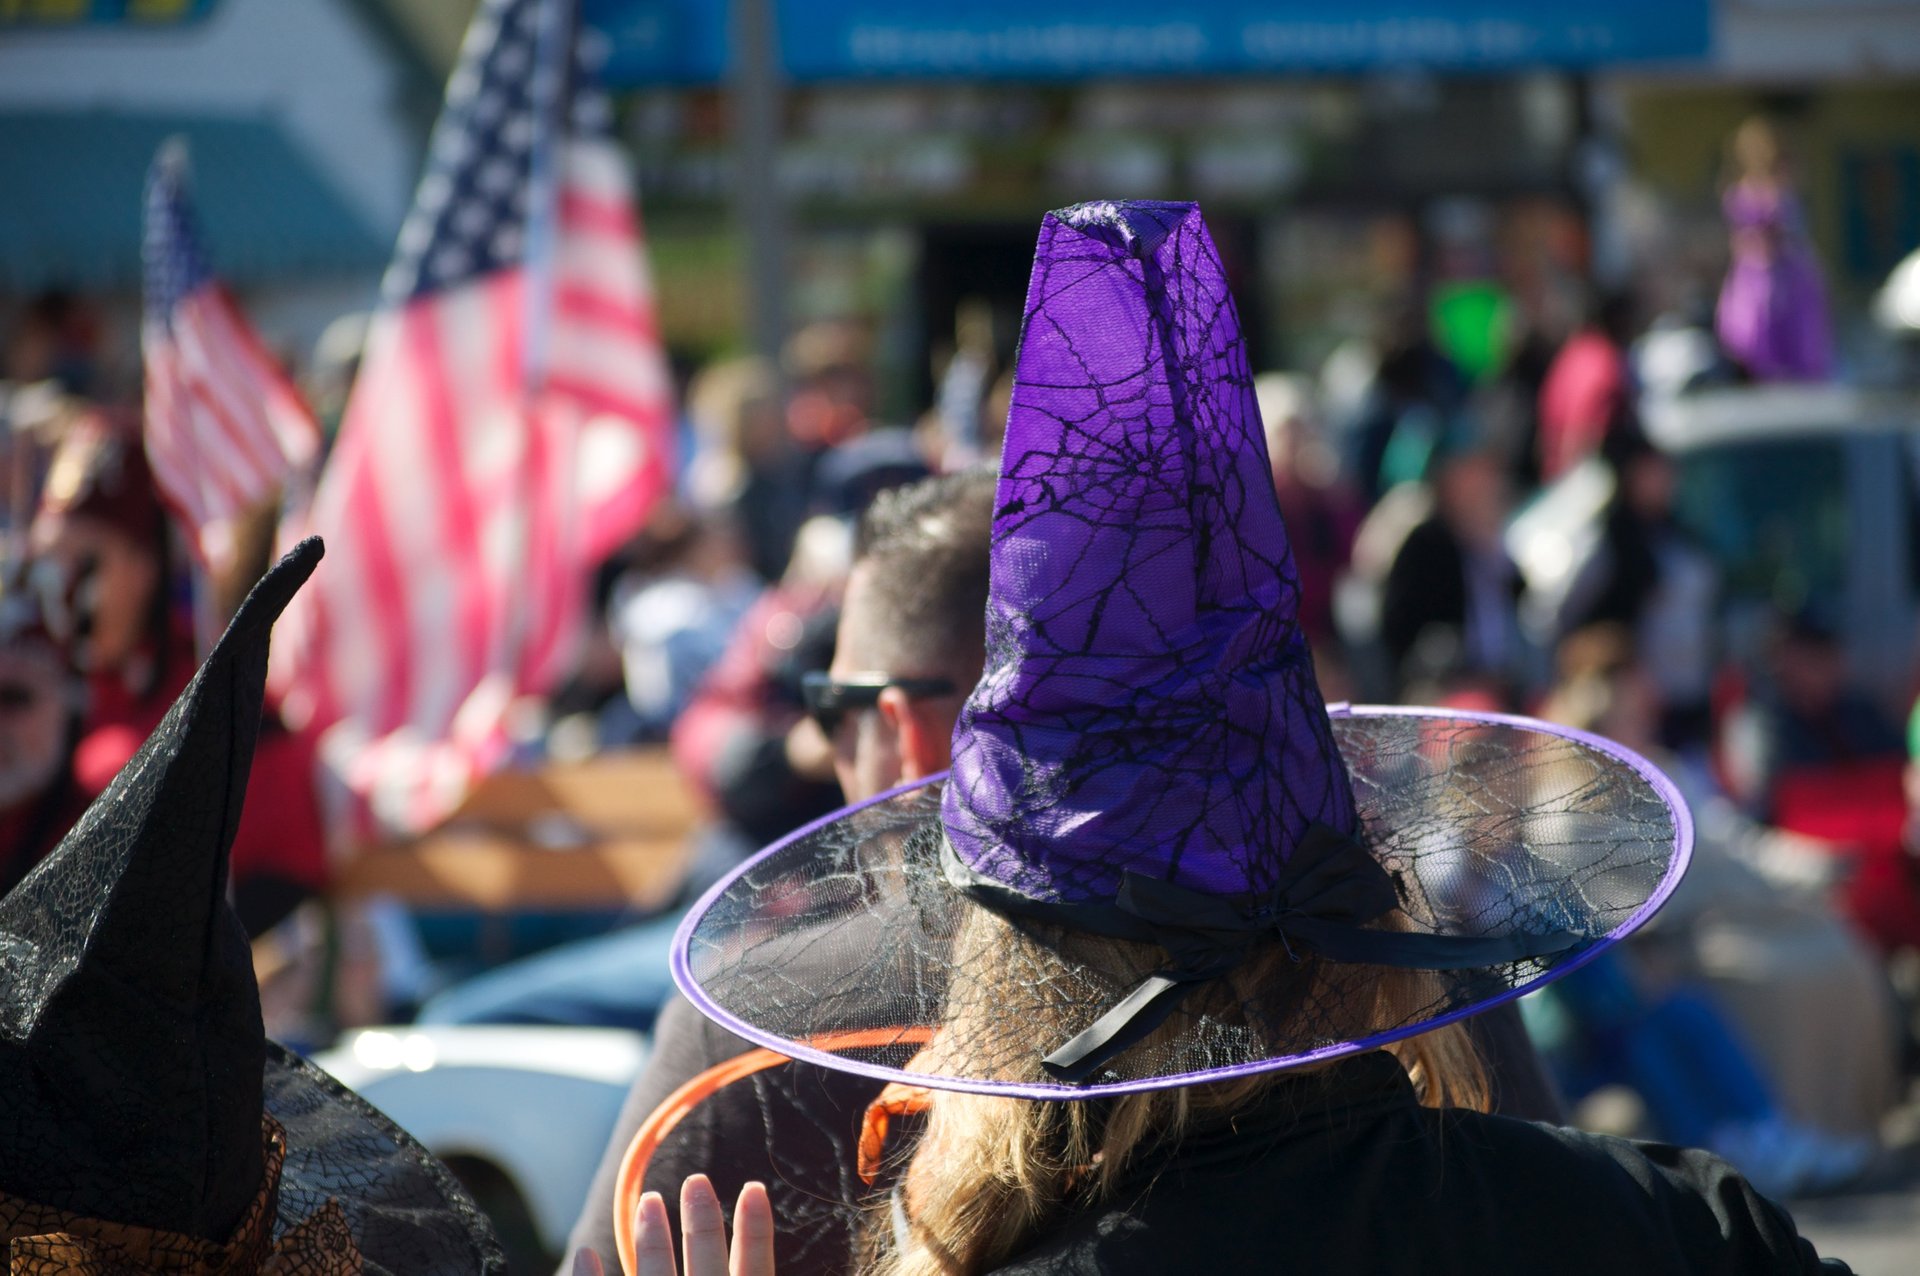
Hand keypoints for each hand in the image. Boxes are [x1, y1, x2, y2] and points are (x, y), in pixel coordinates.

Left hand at [627, 1175, 774, 1275]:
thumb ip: (738, 1271)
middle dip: (702, 1226)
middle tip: (695, 1180)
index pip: (756, 1270)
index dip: (755, 1232)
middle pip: (708, 1270)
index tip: (754, 1189)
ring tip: (650, 1200)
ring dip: (652, 1242)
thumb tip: (760, 1265)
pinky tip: (590, 1250)